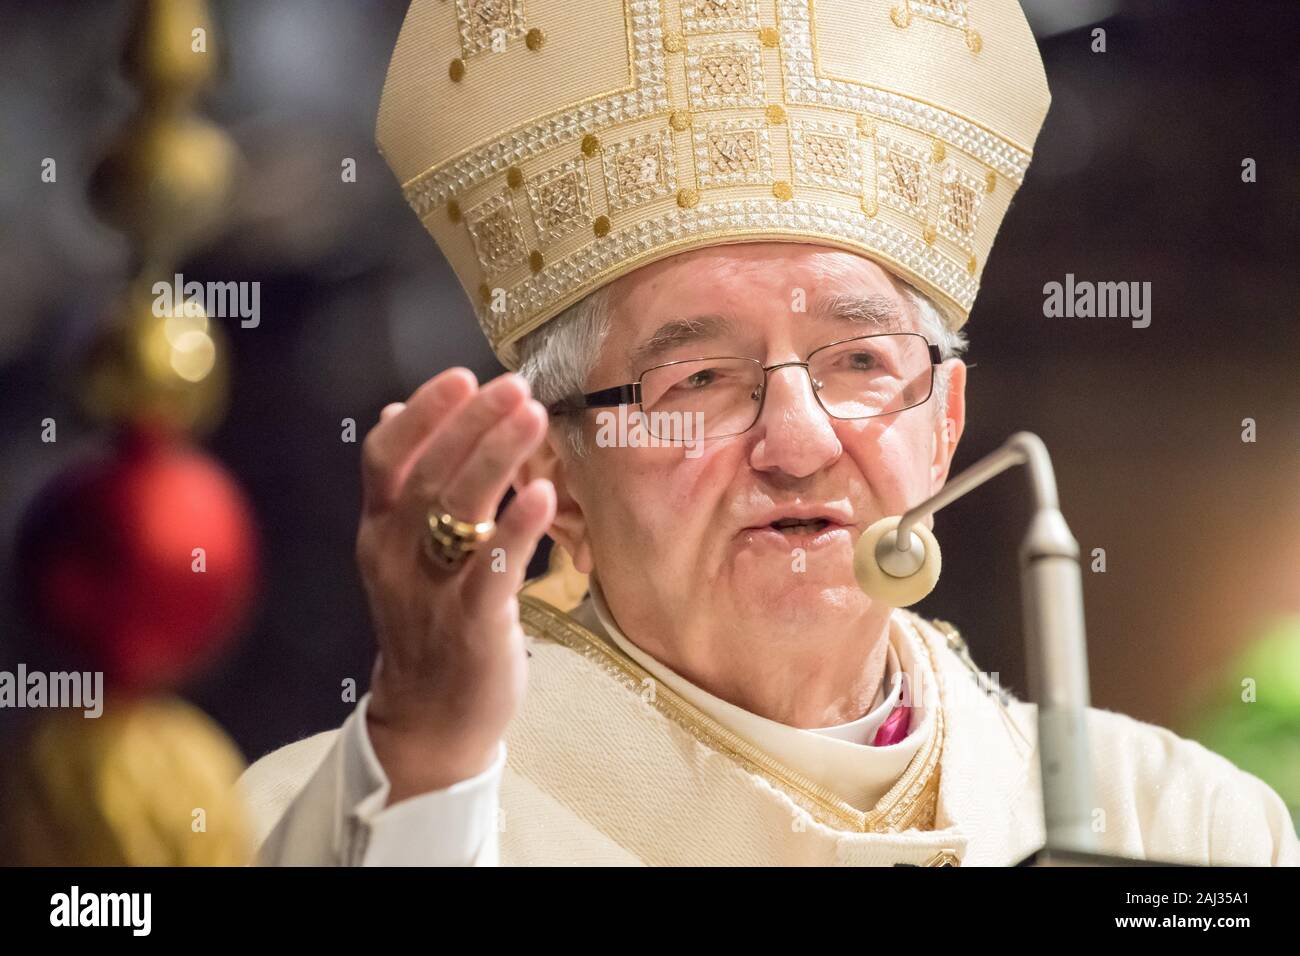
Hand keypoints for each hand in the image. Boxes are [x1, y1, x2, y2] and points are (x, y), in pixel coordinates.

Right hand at [355, 367, 554, 803]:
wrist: (428, 719)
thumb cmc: (426, 622)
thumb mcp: (400, 551)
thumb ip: (401, 485)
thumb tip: (393, 411)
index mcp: (378, 532)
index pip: (385, 458)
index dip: (423, 413)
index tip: (463, 376)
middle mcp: (396, 556)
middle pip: (428, 475)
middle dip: (472, 424)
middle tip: (515, 387)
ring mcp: (432, 592)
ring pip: (456, 513)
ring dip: (497, 458)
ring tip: (533, 417)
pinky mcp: (472, 626)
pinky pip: (492, 571)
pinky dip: (516, 530)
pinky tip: (544, 495)